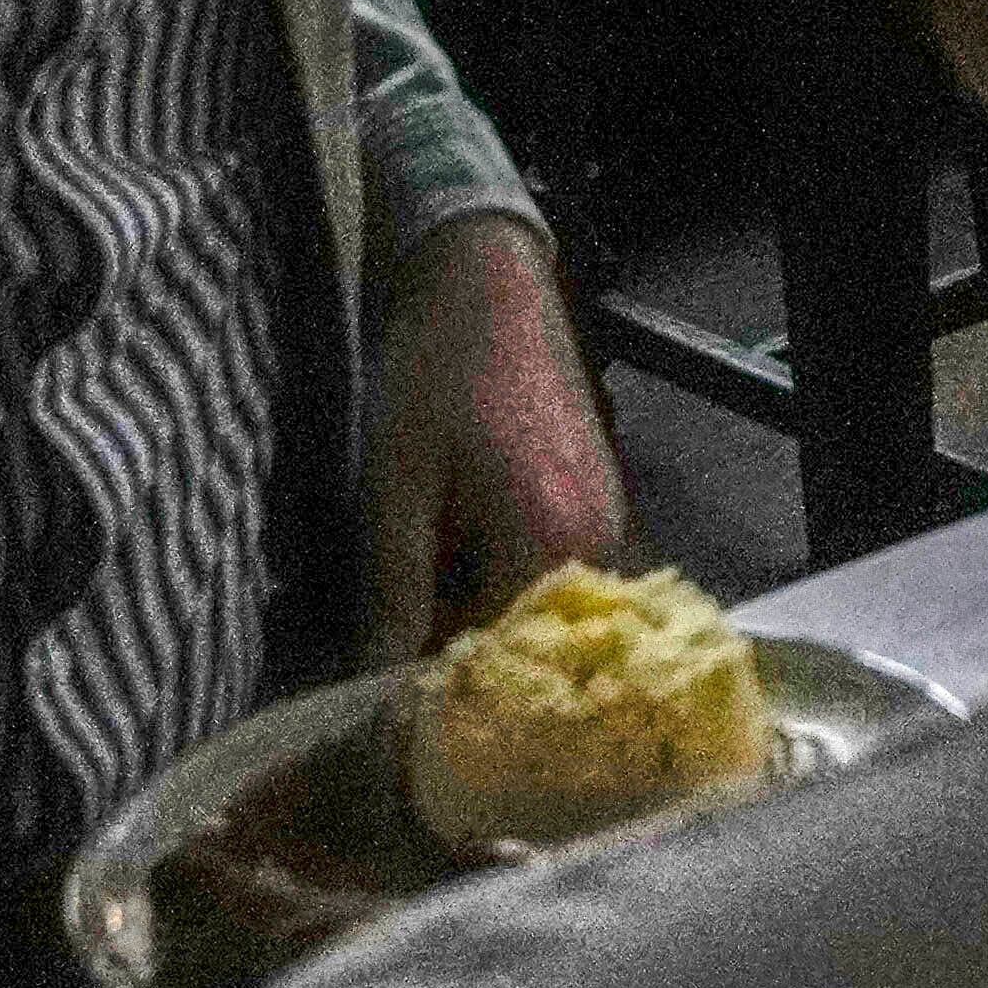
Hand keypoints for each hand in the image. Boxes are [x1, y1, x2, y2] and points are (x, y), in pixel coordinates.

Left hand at [360, 218, 626, 659]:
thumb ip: (396, 596)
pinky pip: (546, 578)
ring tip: (406, 611)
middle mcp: (601, 547)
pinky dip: (496, 585)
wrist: (485, 278)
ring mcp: (607, 525)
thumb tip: (381, 697)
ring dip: (474, 620)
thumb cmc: (434, 373)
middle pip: (524, 646)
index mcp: (553, 548)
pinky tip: (446, 564)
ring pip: (533, 613)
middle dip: (456, 659)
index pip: (500, 668)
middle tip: (380, 658)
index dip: (437, 693)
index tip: (380, 710)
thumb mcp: (394, 489)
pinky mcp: (598, 505)